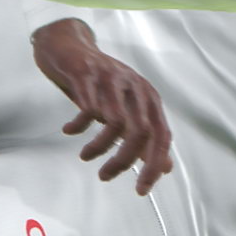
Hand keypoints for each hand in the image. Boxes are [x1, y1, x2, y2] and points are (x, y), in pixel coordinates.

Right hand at [31, 17, 172, 192]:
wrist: (69, 45)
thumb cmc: (99, 82)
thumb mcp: (126, 108)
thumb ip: (145, 138)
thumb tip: (166, 167)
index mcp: (148, 97)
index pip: (162, 136)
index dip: (154, 165)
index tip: (140, 189)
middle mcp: (135, 86)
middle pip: (140, 132)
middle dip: (123, 160)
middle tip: (105, 176)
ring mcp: (112, 78)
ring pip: (115, 121)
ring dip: (99, 146)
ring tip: (85, 156)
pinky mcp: (87, 73)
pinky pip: (88, 107)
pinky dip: (79, 126)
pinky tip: (70, 130)